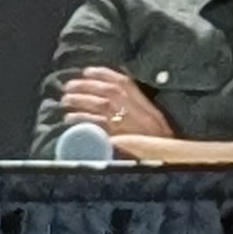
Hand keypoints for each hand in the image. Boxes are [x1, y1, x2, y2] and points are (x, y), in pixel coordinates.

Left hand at [59, 68, 174, 140]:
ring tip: (65, 100)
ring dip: (80, 100)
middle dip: (86, 85)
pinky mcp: (117, 139)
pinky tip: (69, 118)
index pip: (124, 82)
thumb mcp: (153, 121)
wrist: (167, 162)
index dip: (104, 74)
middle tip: (69, 85)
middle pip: (108, 91)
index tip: (87, 71)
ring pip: (100, 105)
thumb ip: (137, 107)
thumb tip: (114, 96)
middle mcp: (137, 112)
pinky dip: (81, 120)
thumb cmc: (159, 144)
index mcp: (146, 106)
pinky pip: (95, 126)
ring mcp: (127, 125)